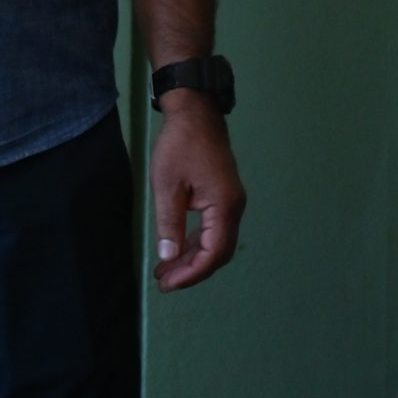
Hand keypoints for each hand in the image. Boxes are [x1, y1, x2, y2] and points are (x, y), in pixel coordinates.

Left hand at [150, 96, 244, 290]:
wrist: (195, 113)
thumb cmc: (180, 145)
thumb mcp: (167, 184)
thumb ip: (169, 222)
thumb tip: (168, 257)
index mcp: (225, 206)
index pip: (213, 252)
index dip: (192, 273)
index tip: (168, 283)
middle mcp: (234, 209)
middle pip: (217, 252)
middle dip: (192, 270)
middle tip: (163, 282)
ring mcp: (230, 203)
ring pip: (215, 243)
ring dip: (192, 258)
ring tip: (165, 270)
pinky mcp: (222, 198)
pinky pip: (213, 229)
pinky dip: (196, 243)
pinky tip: (177, 250)